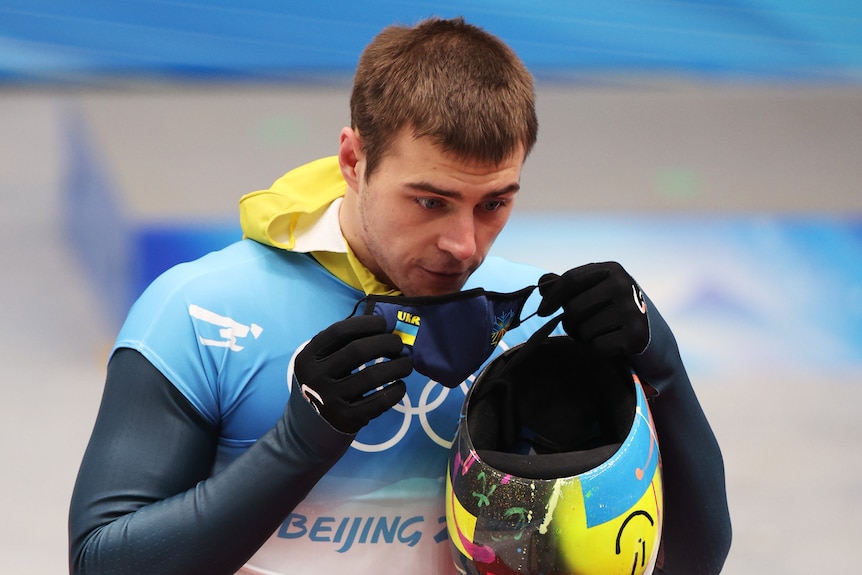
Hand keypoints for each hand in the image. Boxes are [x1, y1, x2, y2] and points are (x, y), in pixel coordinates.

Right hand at [294, 315, 412, 433]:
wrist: (311, 424)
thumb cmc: (324, 382)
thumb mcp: (321, 361)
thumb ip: (342, 343)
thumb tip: (383, 328)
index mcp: (308, 357)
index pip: (339, 332)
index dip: (365, 324)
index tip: (383, 324)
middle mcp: (316, 377)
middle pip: (358, 351)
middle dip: (386, 342)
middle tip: (399, 344)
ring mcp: (331, 400)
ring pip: (373, 376)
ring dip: (397, 366)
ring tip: (406, 364)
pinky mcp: (347, 419)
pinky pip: (380, 401)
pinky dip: (396, 391)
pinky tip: (401, 385)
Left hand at [536, 262, 649, 356]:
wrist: (655, 342)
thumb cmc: (616, 314)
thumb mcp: (596, 292)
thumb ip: (569, 286)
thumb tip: (543, 281)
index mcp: (611, 270)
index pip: (569, 280)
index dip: (551, 297)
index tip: (542, 311)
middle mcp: (623, 285)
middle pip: (573, 308)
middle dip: (570, 323)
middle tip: (580, 328)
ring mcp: (632, 310)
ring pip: (583, 330)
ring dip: (584, 338)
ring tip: (599, 335)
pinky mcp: (636, 336)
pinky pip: (595, 347)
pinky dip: (595, 352)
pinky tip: (608, 346)